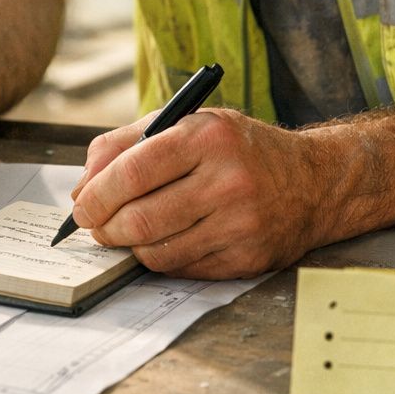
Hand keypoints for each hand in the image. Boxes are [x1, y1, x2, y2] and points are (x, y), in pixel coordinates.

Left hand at [70, 109, 338, 278]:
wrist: (313, 182)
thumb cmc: (237, 149)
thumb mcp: (187, 123)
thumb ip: (125, 144)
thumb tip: (81, 188)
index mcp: (208, 137)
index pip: (133, 171)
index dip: (96, 195)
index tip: (81, 206)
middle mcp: (228, 181)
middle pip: (140, 220)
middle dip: (104, 228)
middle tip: (96, 226)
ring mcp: (240, 225)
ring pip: (156, 252)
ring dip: (130, 247)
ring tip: (127, 233)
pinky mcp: (246, 259)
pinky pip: (181, 269)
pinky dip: (161, 259)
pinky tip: (164, 241)